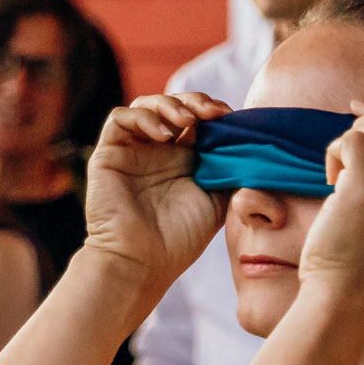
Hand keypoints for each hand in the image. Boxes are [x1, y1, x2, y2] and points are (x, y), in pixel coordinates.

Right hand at [82, 93, 232, 299]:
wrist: (142, 263)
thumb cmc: (179, 240)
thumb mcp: (218, 200)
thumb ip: (232, 170)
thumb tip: (254, 145)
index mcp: (184, 160)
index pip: (198, 120)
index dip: (214, 111)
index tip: (232, 118)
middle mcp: (157, 151)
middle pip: (175, 106)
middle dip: (196, 101)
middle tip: (213, 112)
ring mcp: (132, 150)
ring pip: (147, 105)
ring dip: (170, 104)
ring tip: (189, 121)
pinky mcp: (109, 153)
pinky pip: (119, 118)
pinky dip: (143, 118)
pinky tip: (163, 135)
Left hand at [297, 103, 363, 297]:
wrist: (344, 297)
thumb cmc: (353, 266)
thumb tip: (361, 153)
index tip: (357, 116)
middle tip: (343, 148)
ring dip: (346, 140)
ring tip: (335, 175)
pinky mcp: (363, 189)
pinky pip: (349, 140)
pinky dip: (332, 153)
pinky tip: (328, 182)